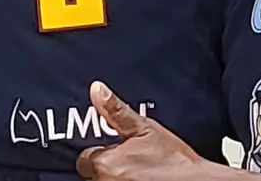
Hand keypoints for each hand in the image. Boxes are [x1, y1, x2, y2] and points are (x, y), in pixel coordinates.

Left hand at [75, 82, 206, 180]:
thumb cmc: (174, 160)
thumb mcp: (145, 128)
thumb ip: (115, 110)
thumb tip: (96, 89)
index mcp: (105, 164)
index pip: (86, 160)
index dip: (103, 155)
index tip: (119, 155)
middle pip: (95, 176)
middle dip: (109, 170)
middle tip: (133, 165)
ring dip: (117, 179)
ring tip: (140, 175)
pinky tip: (142, 180)